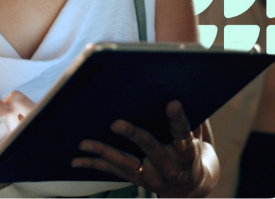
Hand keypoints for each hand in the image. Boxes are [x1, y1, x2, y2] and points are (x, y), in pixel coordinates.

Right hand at [0, 91, 34, 197]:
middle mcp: (2, 118)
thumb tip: (44, 141)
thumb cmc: (2, 169)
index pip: (26, 103)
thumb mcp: (20, 158)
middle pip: (12, 97)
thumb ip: (28, 145)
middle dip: (19, 108)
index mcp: (18, 120)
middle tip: (21, 127)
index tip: (38, 119)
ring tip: (9, 132)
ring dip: (1, 114)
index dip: (31, 107)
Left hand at [72, 100, 206, 197]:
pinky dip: (94, 164)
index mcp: (186, 152)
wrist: (192, 187)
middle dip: (133, 134)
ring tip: (85, 142)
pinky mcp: (138, 181)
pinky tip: (76, 160)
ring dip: (104, 151)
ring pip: (126, 164)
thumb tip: (178, 88)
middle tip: (116, 123)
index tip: (172, 102)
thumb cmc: (193, 151)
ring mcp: (152, 177)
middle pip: (150, 147)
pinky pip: (114, 172)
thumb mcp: (198, 137)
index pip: (182, 132)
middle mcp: (169, 166)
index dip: (177, 118)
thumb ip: (190, 118)